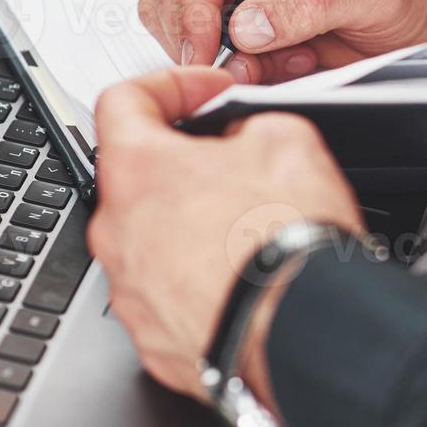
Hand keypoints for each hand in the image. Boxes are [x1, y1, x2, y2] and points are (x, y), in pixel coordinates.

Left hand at [89, 66, 363, 400]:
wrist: (308, 334)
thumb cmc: (289, 245)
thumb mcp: (286, 138)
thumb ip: (246, 124)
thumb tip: (240, 139)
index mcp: (138, 171)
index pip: (123, 101)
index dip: (170, 86)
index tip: (205, 95)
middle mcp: (117, 233)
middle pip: (137, 177)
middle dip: (184, 164)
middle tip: (235, 164)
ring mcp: (130, 292)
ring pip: (150, 239)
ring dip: (188, 226)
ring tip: (245, 230)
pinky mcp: (152, 340)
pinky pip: (166, 294)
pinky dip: (195, 281)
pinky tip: (240, 277)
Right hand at [140, 0, 426, 83]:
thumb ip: (307, 3)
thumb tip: (248, 27)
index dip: (193, 2)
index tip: (206, 48)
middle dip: (199, 32)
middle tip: (243, 67)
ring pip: (177, 14)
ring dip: (220, 52)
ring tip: (284, 58)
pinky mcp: (238, 9)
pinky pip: (203, 41)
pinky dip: (235, 64)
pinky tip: (282, 61)